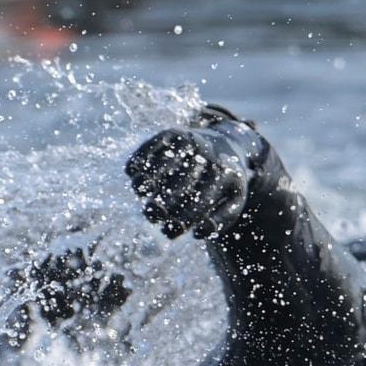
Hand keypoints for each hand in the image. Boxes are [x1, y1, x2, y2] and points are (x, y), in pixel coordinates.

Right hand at [125, 128, 248, 238]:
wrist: (226, 144)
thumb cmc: (224, 181)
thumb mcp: (234, 198)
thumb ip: (223, 218)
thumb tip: (200, 232)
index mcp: (225, 174)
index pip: (203, 199)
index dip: (186, 217)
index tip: (169, 231)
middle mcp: (208, 156)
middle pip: (183, 182)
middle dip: (166, 201)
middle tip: (152, 215)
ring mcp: (191, 141)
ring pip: (167, 160)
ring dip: (150, 176)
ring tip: (139, 192)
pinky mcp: (175, 133)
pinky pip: (155, 144)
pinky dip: (141, 156)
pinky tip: (131, 171)